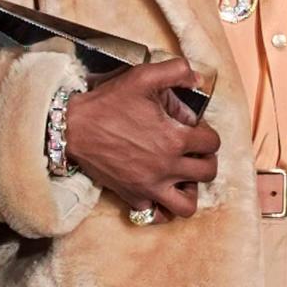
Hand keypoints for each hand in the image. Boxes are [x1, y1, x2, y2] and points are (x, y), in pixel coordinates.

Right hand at [65, 57, 219, 220]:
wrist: (73, 128)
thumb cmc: (109, 102)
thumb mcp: (144, 76)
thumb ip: (177, 71)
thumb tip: (199, 79)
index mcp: (174, 139)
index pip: (212, 143)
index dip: (207, 132)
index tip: (194, 127)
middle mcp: (166, 168)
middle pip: (207, 173)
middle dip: (206, 159)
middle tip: (194, 149)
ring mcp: (149, 187)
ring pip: (188, 204)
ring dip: (191, 189)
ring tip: (183, 173)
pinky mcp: (132, 197)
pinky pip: (157, 215)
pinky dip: (164, 207)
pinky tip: (161, 189)